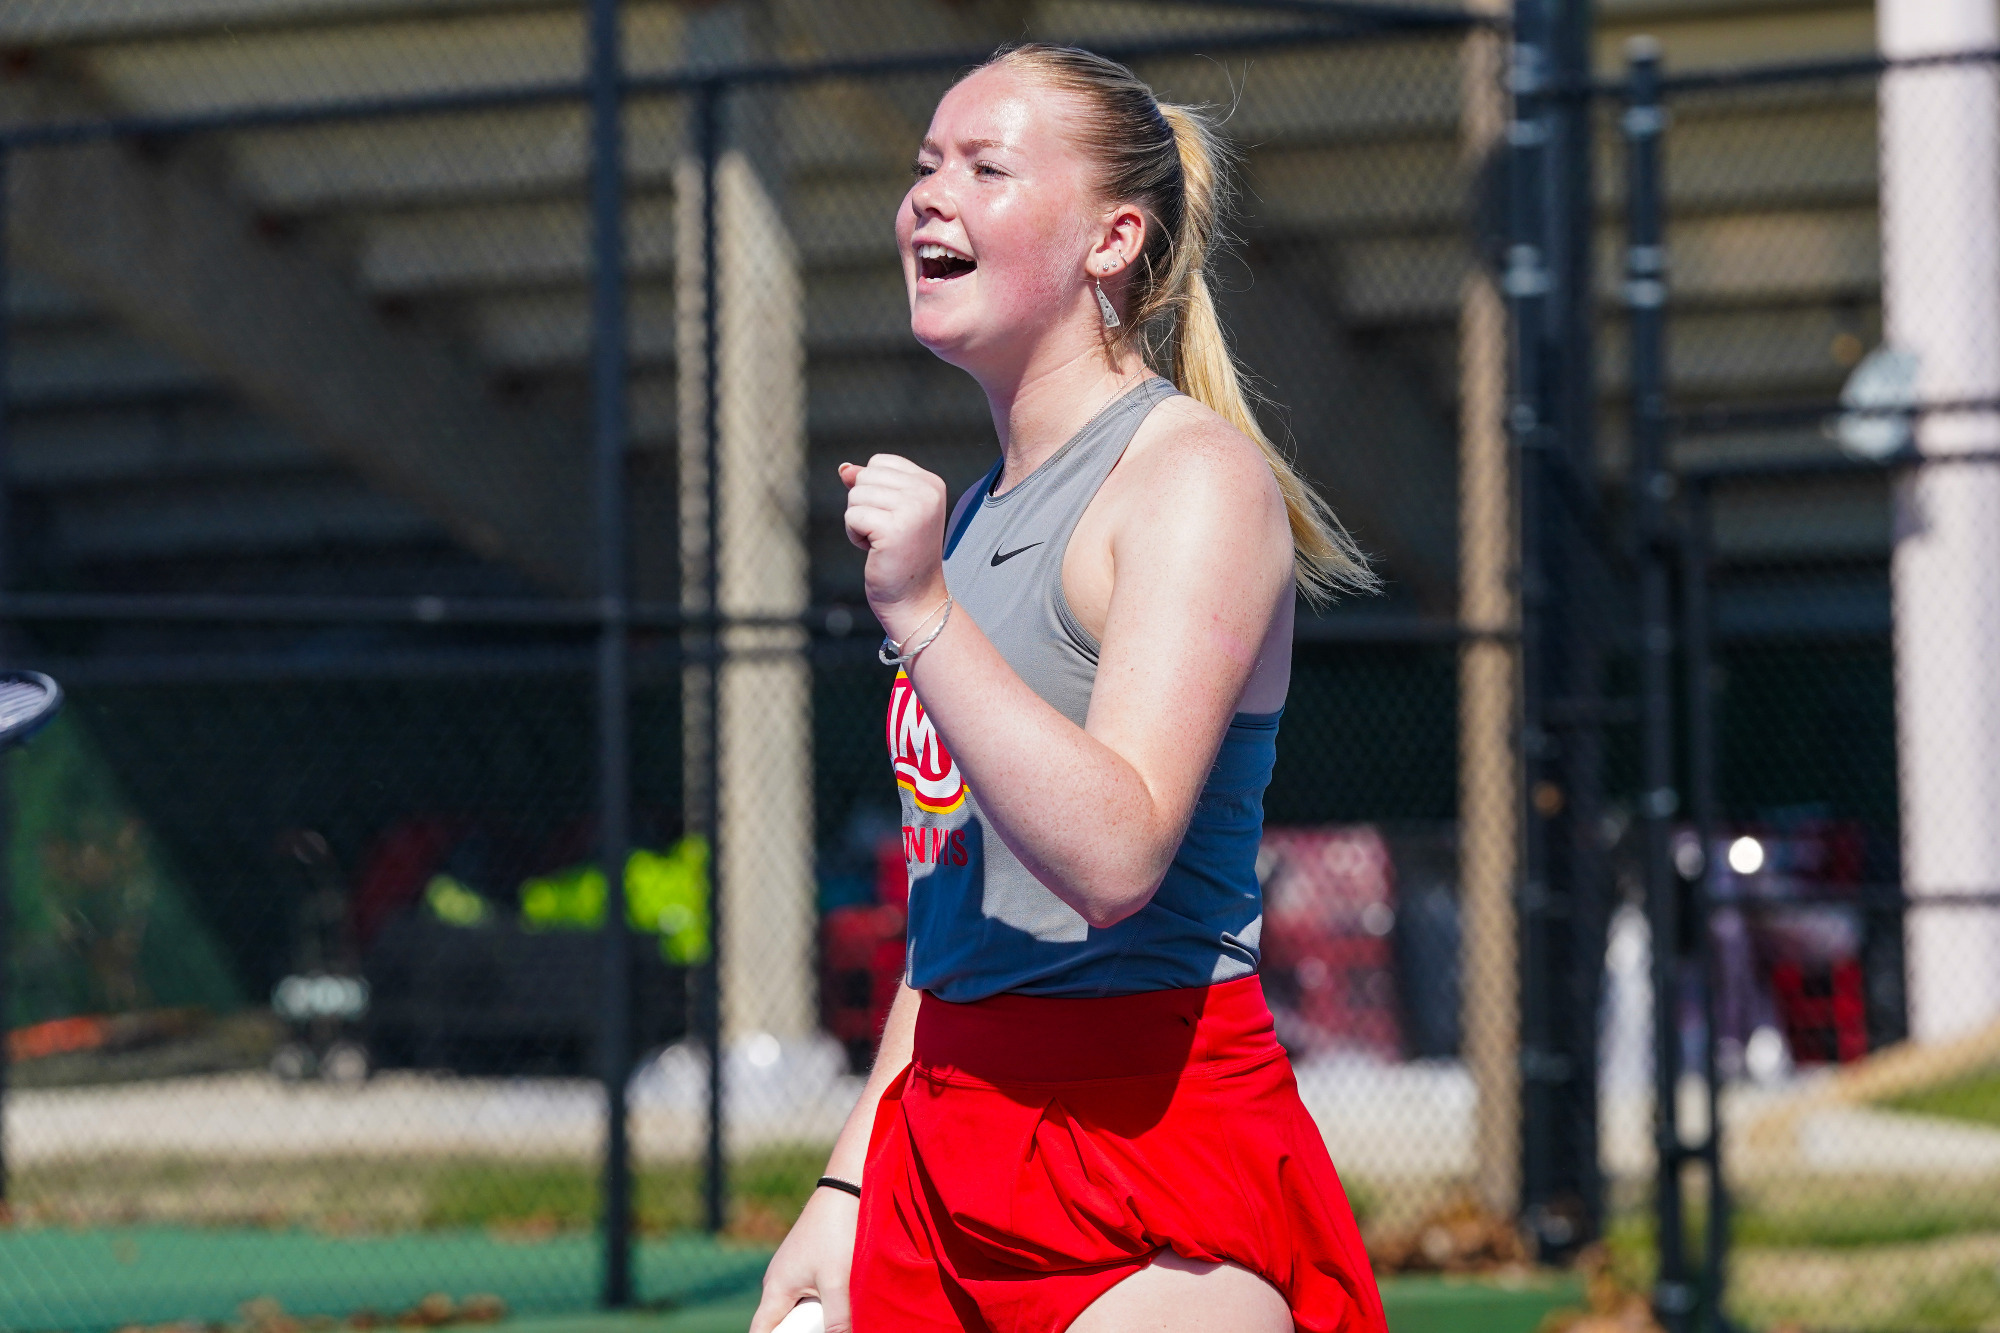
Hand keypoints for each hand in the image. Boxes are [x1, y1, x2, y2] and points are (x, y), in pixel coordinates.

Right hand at [749, 1187, 859, 1332]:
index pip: (761, 1330)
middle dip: (803, 1326)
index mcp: (775, 1288)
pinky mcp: (808, 1262)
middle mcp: (778, 1280)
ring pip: (800, 1306)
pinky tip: (842, 1289)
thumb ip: (838, 1319)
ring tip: (838, 1298)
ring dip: (817, 1313)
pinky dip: (824, 1298)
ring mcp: (792, 1270)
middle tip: (824, 1319)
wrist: (847, 1191)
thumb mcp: (838, 1282)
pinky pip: (810, 1291)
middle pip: (783, 1321)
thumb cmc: (836, 1232)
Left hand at [841, 456, 948, 640]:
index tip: (893, 519)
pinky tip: (876, 550)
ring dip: (858, 522)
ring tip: (882, 542)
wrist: (915, 598)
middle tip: (886, 533)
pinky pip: (851, 516)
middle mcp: (926, 491)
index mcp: (931, 483)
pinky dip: (855, 536)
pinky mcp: (894, 528)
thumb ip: (869, 485)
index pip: (879, 462)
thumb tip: (844, 468)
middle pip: (864, 477)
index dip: (873, 491)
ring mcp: (913, 509)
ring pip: (855, 495)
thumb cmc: (901, 556)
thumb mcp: (888, 512)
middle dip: (863, 506)